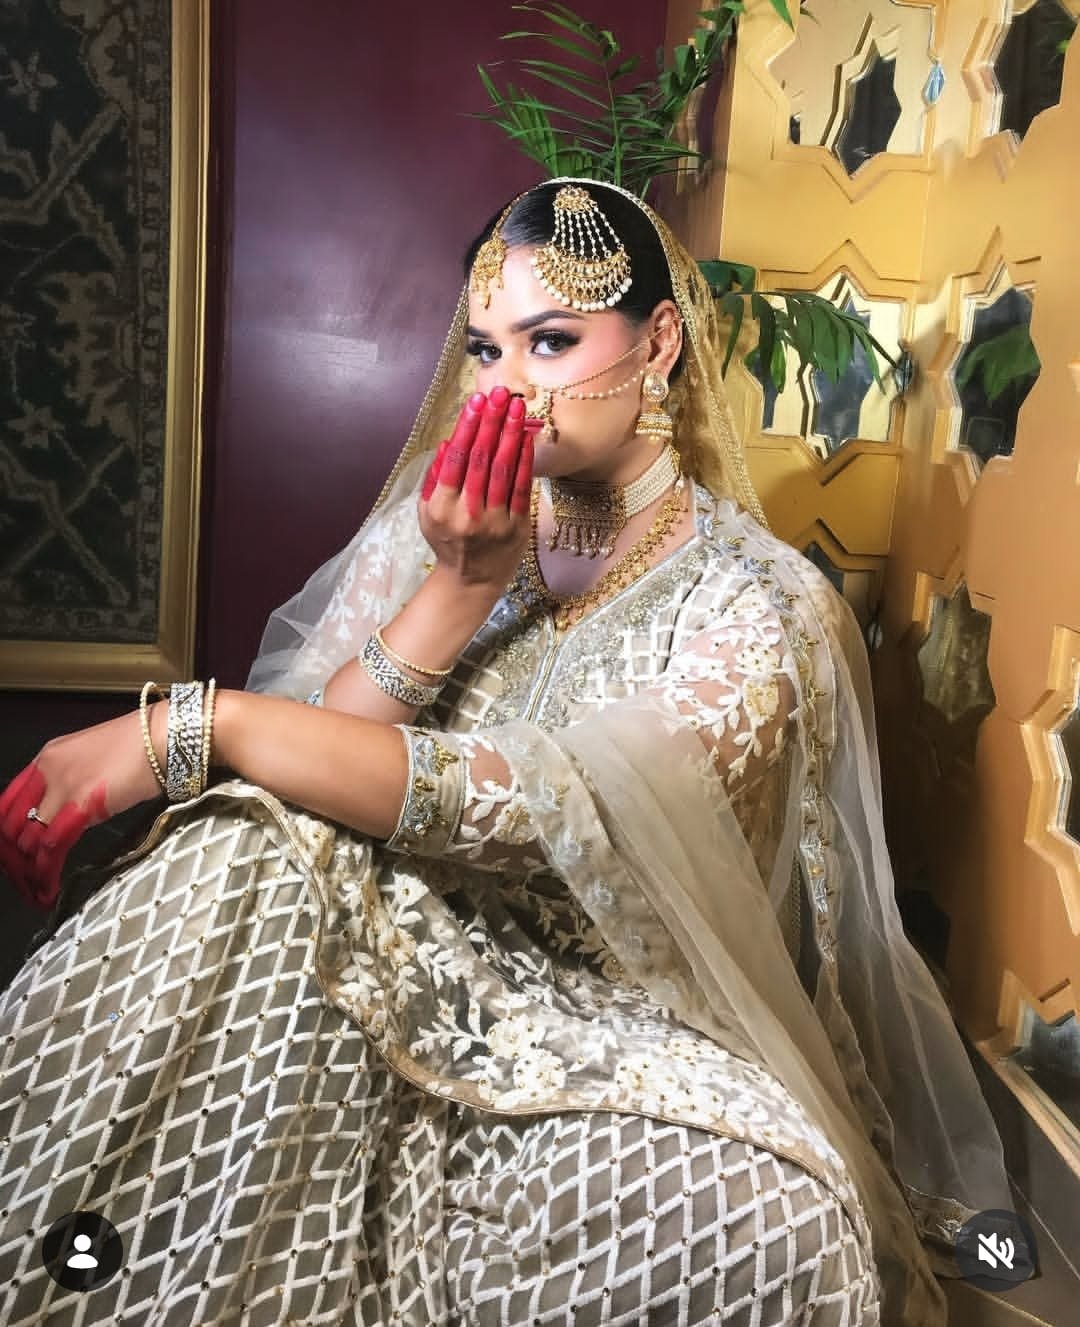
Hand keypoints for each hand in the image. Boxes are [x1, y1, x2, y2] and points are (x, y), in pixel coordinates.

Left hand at [0, 707, 162, 910]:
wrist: (167, 735)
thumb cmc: (145, 746)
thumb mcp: (98, 761)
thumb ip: (77, 784)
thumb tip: (72, 813)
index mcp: (48, 758)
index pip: (7, 804)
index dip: (6, 837)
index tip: (15, 858)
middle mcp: (47, 770)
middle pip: (11, 826)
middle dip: (14, 860)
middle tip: (25, 882)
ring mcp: (62, 786)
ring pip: (27, 841)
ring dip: (27, 873)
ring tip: (36, 893)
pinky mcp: (82, 804)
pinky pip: (51, 847)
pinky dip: (45, 873)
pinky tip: (49, 888)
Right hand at [418, 386, 533, 592]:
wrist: (471, 581)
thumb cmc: (447, 541)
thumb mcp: (427, 513)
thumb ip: (435, 477)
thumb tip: (447, 441)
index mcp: (441, 508)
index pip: (455, 459)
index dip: (467, 427)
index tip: (476, 401)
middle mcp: (467, 514)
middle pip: (481, 459)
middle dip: (491, 422)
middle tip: (500, 394)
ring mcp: (494, 521)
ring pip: (504, 470)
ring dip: (510, 434)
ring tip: (516, 407)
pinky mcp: (517, 527)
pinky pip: (522, 487)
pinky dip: (525, 460)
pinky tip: (526, 436)